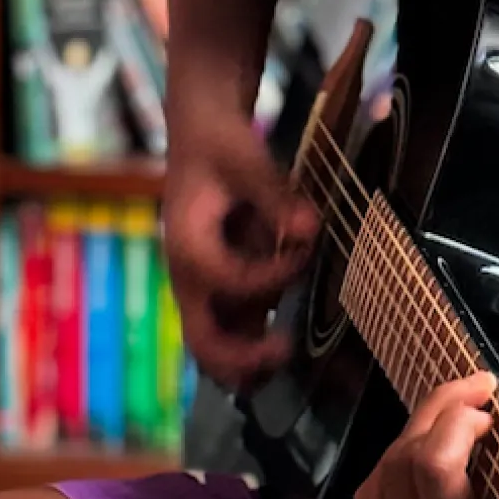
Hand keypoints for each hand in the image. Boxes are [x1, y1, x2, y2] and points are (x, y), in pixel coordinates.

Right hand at [162, 112, 318, 390]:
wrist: (202, 136)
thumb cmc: (220, 144)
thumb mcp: (246, 158)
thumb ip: (276, 194)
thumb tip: (310, 227)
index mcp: (188, 246)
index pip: (227, 281)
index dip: (270, 276)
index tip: (304, 251)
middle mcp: (191, 277)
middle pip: (203, 339)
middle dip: (241, 358)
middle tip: (285, 351)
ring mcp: (206, 289)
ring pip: (216, 347)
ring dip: (249, 362)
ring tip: (288, 360)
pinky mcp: (224, 290)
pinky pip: (234, 332)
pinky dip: (255, 348)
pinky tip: (287, 347)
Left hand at [355, 375, 498, 498]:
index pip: (436, 474)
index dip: (455, 423)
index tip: (495, 408)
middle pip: (403, 466)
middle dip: (438, 412)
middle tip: (480, 392)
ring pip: (381, 479)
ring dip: (417, 434)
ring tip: (459, 416)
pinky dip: (399, 464)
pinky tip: (431, 454)